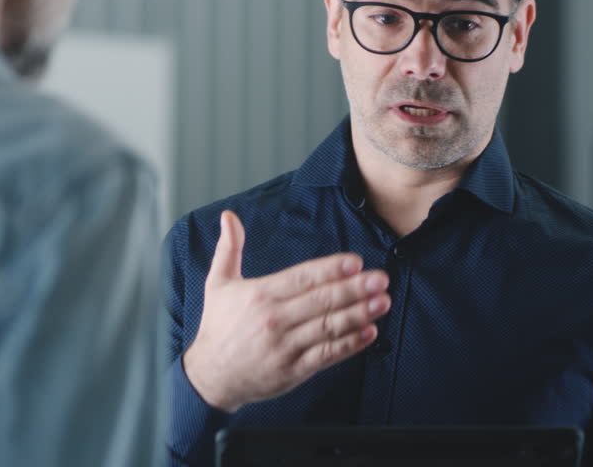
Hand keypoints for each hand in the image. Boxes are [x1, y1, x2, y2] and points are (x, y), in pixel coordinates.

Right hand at [182, 210, 390, 412]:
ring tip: (382, 302)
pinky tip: (369, 332)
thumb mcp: (218, 284)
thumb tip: (229, 216)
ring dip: (358, 314)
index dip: (330, 269)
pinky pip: (326, 355)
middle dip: (354, 289)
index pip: (301, 278)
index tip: (355, 262)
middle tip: (380, 278)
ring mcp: (285, 346)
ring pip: (328, 327)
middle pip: (321, 301)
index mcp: (260, 295)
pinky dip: (350, 344)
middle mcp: (274, 319)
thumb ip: (229, 249)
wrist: (211, 376)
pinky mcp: (293, 370)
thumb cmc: (218, 326)